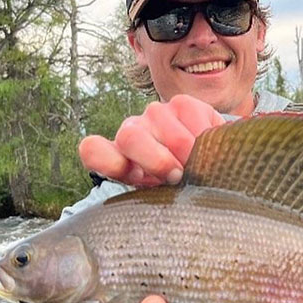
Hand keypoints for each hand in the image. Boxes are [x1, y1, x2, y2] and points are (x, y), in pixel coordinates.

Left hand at [78, 95, 224, 186]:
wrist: (206, 161)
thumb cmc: (178, 185)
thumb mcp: (162, 197)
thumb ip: (156, 197)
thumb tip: (172, 187)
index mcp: (118, 160)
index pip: (94, 151)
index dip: (107, 161)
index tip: (135, 176)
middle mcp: (131, 131)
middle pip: (130, 139)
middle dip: (159, 162)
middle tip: (179, 177)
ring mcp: (155, 114)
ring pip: (175, 139)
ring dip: (192, 158)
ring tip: (199, 167)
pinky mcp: (183, 104)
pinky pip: (198, 127)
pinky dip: (209, 145)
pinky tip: (208, 150)